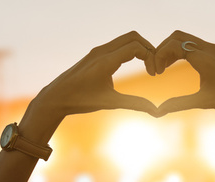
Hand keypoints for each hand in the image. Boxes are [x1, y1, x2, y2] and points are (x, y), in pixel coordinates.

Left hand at [22, 31, 158, 141]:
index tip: (153, 75)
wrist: (57, 96)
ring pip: (126, 39)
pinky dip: (131, 50)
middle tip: (154, 67)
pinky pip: (119, 44)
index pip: (136, 47)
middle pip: (133, 37)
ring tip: (147, 67)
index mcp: (105, 61)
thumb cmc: (82, 100)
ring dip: (140, 49)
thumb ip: (135, 104)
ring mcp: (98, 50)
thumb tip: (156, 111)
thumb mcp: (111, 102)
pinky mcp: (96, 53)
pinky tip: (135, 65)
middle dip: (148, 49)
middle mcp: (102, 51)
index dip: (150, 58)